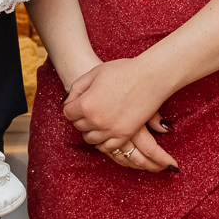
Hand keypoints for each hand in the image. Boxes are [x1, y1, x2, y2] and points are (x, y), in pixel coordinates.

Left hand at [62, 57, 177, 172]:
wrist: (150, 77)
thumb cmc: (123, 71)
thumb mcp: (94, 73)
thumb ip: (77, 88)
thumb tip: (67, 102)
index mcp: (86, 104)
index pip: (68, 113)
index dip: (71, 106)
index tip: (77, 102)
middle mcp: (96, 120)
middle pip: (78, 126)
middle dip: (80, 118)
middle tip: (88, 109)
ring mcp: (111, 130)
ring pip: (90, 138)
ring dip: (90, 130)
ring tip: (96, 120)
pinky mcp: (125, 135)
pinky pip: (107, 147)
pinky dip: (102, 142)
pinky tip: (104, 133)